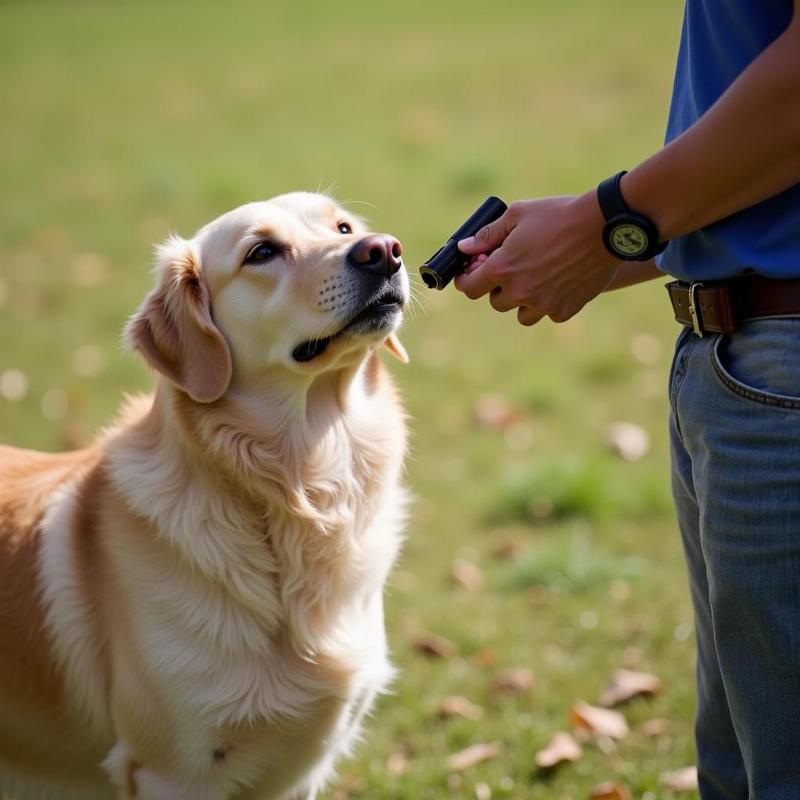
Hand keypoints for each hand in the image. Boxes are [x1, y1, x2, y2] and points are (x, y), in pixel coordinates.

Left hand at [453, 192, 621, 325]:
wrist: (605, 227)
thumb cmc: (559, 215)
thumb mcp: (519, 214)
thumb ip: (488, 234)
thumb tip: (465, 247)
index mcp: (502, 269)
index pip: (469, 288)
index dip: (468, 279)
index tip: (473, 272)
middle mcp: (519, 292)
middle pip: (495, 301)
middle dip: (499, 286)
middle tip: (513, 267)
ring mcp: (543, 304)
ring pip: (521, 314)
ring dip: (522, 299)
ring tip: (536, 277)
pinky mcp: (565, 310)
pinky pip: (548, 314)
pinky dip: (549, 303)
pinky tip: (558, 282)